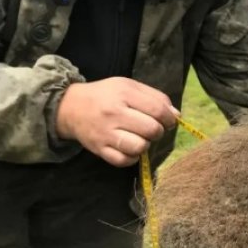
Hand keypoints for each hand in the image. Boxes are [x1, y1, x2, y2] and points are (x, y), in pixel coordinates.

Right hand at [56, 77, 177, 166]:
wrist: (70, 107)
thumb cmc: (105, 95)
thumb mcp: (129, 86)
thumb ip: (155, 97)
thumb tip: (176, 115)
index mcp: (124, 94)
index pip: (158, 110)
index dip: (169, 118)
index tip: (168, 121)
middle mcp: (114, 113)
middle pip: (151, 130)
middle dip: (158, 131)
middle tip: (152, 128)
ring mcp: (105, 133)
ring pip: (139, 147)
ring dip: (145, 144)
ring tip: (140, 138)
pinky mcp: (99, 149)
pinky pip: (124, 161)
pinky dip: (132, 158)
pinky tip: (130, 148)